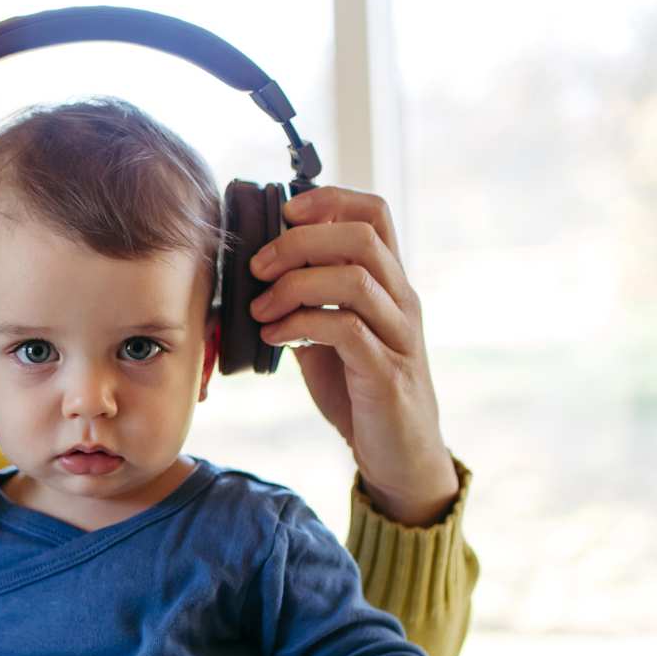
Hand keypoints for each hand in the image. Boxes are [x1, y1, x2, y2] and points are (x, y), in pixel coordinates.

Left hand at [247, 186, 459, 526]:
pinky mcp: (387, 372)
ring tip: (260, 310)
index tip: (284, 212)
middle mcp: (401, 300)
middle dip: (299, 242)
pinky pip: (347, 330)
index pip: (374, 213)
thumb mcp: (328, 338)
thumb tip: (255, 278)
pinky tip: (275, 338)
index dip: (330, 199)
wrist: (400, 455)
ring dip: (295, 286)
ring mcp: (399, 335)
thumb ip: (305, 304)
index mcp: (388, 282)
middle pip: (361, 237)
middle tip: (257, 267)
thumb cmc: (361, 392)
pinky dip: (302, 325)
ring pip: (356, 279)